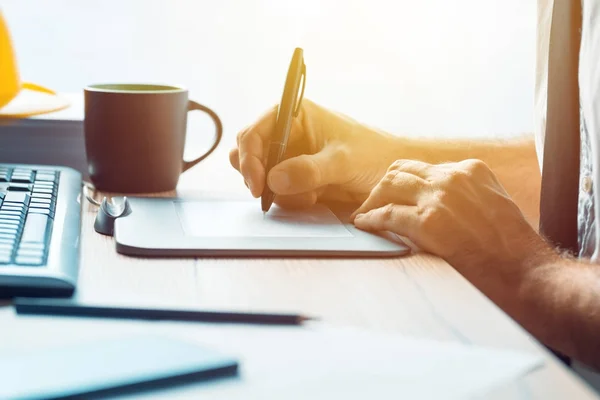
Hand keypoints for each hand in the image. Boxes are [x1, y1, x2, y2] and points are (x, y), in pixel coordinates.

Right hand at [229, 99, 403, 207]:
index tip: (257, 184)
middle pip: (247, 152)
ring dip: (276, 190)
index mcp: (295, 115)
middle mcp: (287, 133)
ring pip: (260, 174)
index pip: (254, 132)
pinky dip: (288, 198)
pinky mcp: (295, 177)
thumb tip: (273, 180)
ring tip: (307, 196)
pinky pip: (276, 190)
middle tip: (266, 194)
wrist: (390, 174)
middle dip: (256, 175)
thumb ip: (309, 170)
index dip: (249, 157)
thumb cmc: (373, 156)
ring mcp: (290, 156)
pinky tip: (313, 198)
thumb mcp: (343, 162)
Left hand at [351, 159, 551, 282]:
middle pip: (401, 171)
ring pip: (389, 186)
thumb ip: (465, 195)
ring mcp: (439, 197)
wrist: (526, 273)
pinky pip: (386, 214)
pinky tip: (365, 225)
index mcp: (471, 169)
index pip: (423, 167)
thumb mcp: (493, 204)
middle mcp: (453, 176)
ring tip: (365, 215)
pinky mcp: (428, 221)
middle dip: (382, 188)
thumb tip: (434, 201)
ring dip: (372, 201)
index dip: (404, 183)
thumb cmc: (513, 248)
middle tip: (372, 205)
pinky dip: (371, 219)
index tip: (394, 196)